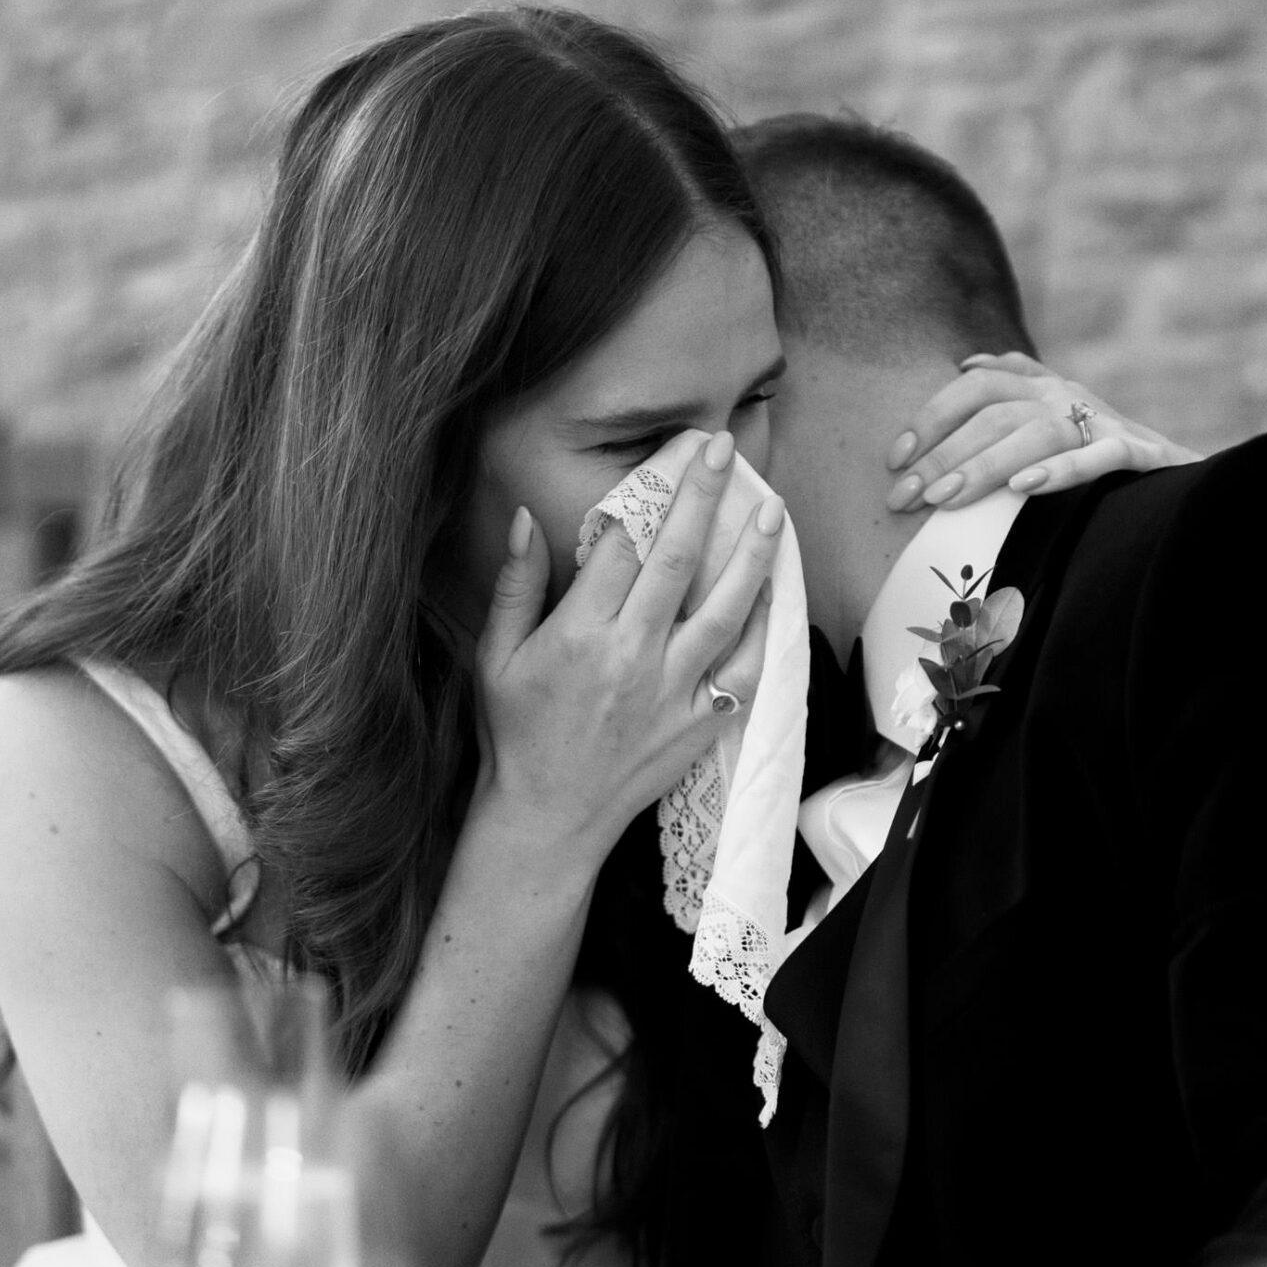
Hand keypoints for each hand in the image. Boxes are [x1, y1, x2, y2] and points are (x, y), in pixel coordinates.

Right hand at [474, 430, 781, 862]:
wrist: (547, 817)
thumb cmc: (515, 733)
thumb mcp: (495, 656)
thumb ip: (515, 585)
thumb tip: (522, 516)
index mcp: (580, 634)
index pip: (621, 545)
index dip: (644, 497)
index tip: (666, 459)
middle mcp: (632, 656)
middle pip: (678, 559)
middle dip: (705, 497)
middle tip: (726, 449)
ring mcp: (673, 691)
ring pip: (726, 608)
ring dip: (751, 554)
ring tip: (771, 509)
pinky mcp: (699, 722)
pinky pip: (744, 668)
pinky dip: (763, 629)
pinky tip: (771, 593)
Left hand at [885, 353, 1196, 511]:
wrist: (1186, 477)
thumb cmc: (1106, 454)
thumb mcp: (1057, 419)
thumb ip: (1016, 392)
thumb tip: (969, 362)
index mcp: (1044, 386)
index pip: (976, 385)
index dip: (931, 417)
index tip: (895, 460)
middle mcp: (1069, 394)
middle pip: (995, 412)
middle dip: (942, 456)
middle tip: (903, 499)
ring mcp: (1105, 419)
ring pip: (1036, 432)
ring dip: (984, 467)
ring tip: (944, 501)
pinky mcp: (1141, 452)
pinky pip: (1099, 456)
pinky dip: (1061, 469)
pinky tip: (1024, 488)